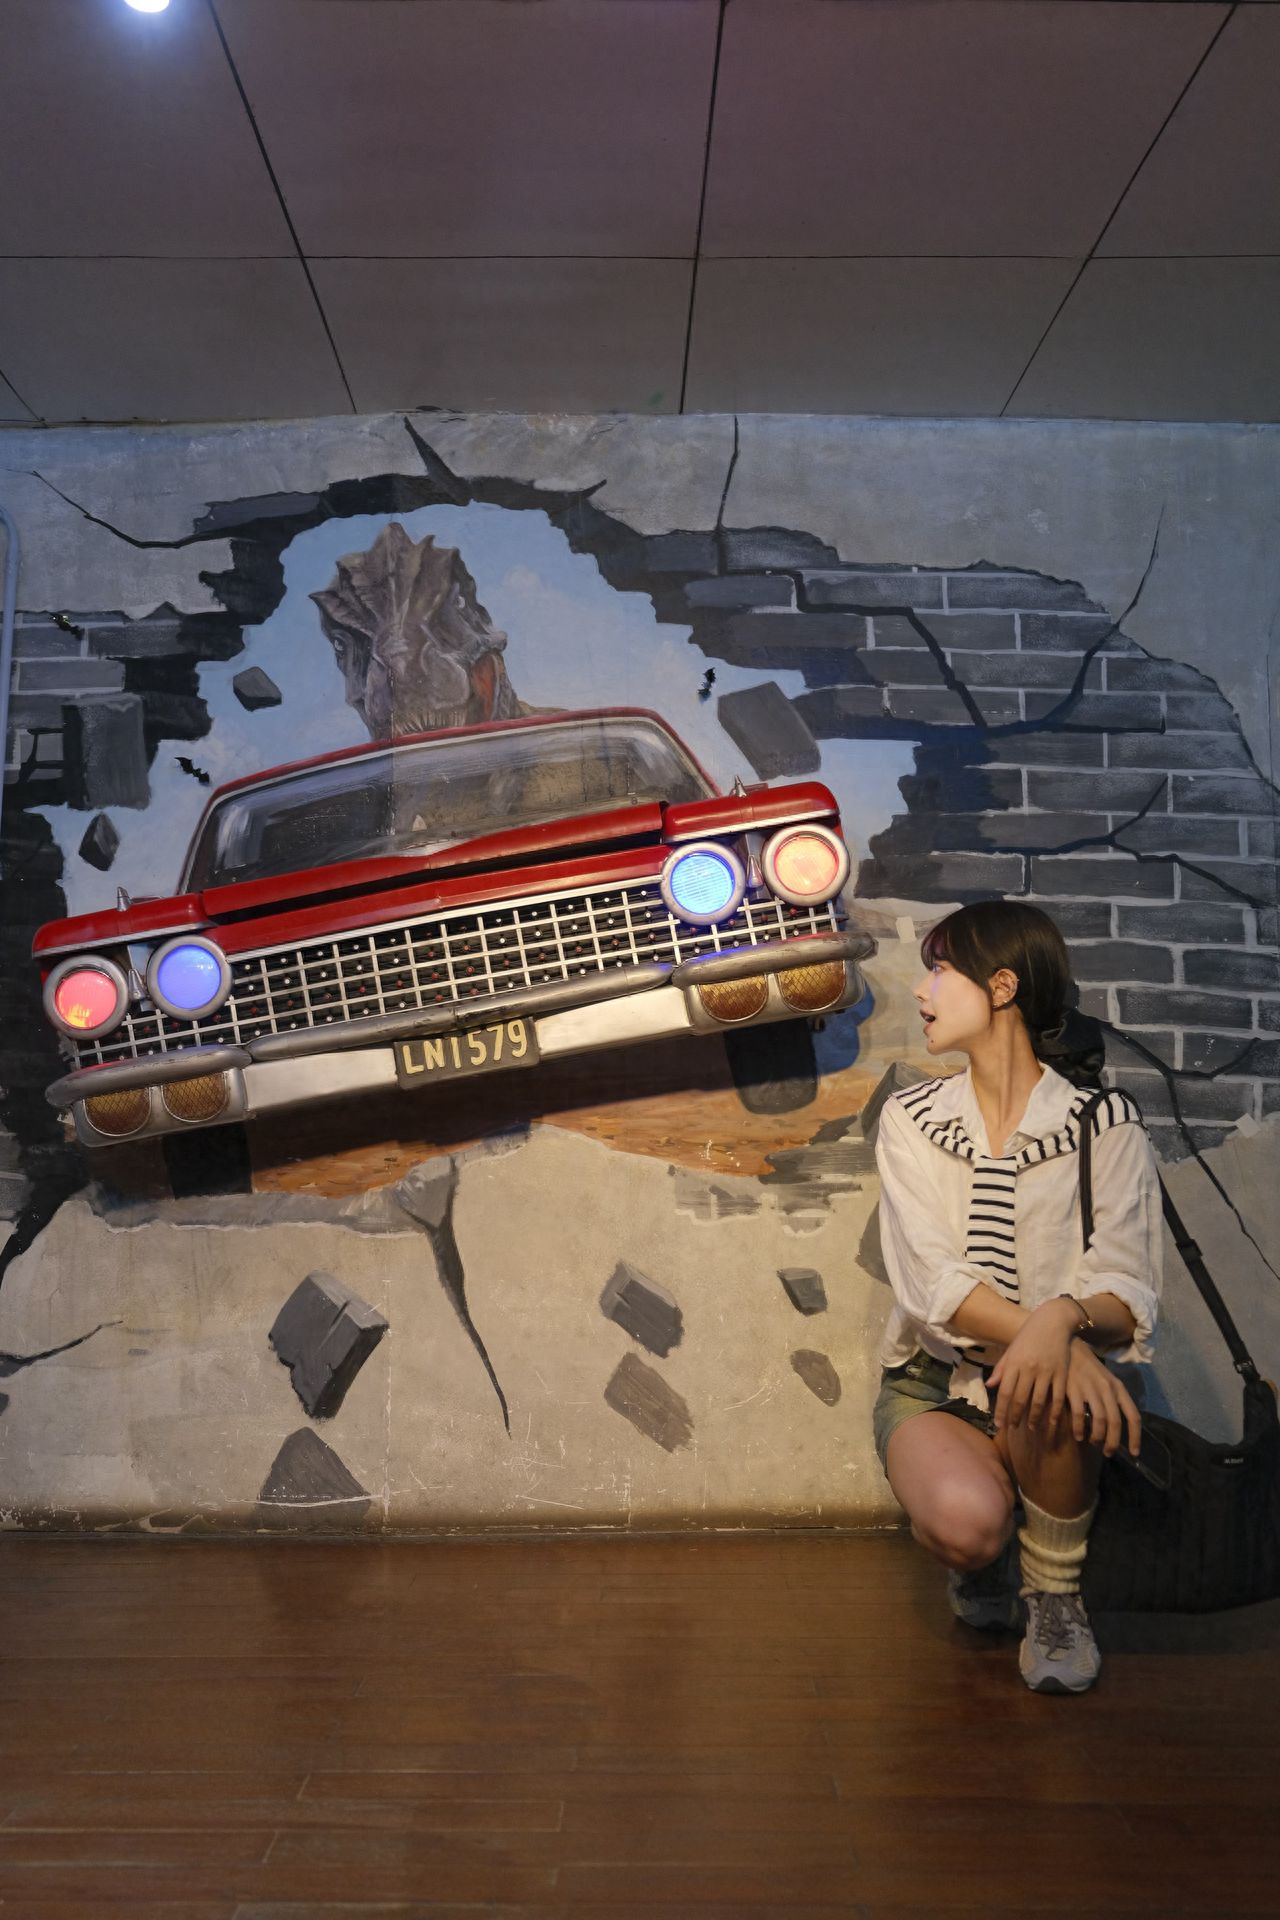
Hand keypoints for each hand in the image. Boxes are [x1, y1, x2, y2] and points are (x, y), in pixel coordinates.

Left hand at [987, 1298, 1079, 1435]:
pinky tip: (1050, 1422)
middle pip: (1020, 1399)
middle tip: (1012, 1428)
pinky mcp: (1061, 1373)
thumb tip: (989, 1386)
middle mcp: (1029, 1368)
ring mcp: (1046, 1371)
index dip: (1001, 1410)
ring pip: (1038, 1400)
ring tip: (1029, 1428)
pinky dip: (1054, 1412)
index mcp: (1014, 1363)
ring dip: (1033, 1417)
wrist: (1052, 1322)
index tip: (999, 1424)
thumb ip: (1001, 1369)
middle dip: (1015, 1417)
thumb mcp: (1012, 1350)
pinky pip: (1057, 1397)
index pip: (1005, 1392)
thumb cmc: (1028, 1336)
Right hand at [1066, 1341, 1141, 1458]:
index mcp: (1118, 1388)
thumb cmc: (1088, 1368)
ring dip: (1097, 1437)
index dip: (1135, 1437)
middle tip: (1108, 1453)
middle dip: (1113, 1442)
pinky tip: (1078, 1436)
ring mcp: (1091, 1389)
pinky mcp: (1074, 1389)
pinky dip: (1079, 1429)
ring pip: (1100, 1421)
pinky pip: (1079, 1415)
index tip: (1134, 1453)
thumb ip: (1112, 1400)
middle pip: (1116, 1422)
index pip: (1133, 1416)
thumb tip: (1117, 1427)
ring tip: (1093, 1443)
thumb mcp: (1106, 1381)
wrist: (1068, 1347)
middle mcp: (1107, 1389)